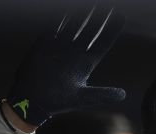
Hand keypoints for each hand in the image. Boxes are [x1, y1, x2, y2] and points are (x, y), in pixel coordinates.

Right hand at [7, 5, 125, 125]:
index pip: (102, 43)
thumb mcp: (83, 98)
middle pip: (90, 30)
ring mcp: (60, 47)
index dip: (111, 30)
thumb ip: (103, 94)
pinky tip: (67, 8)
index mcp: (86, 63)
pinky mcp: (45, 45)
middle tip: (109, 4)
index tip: (121, 16)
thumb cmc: (58, 102)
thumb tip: (123, 95)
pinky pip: (54, 27)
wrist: (32, 102)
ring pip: (74, 25)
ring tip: (92, 3)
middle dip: (99, 16)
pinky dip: (61, 18)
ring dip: (82, 13)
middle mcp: (75, 53)